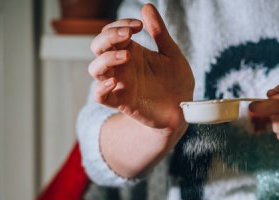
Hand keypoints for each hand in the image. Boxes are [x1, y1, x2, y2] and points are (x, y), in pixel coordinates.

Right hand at [88, 4, 193, 129]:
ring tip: (127, 56)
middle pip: (98, 47)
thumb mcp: (171, 54)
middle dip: (109, 37)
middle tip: (129, 35)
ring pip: (95, 69)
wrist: (183, 110)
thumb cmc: (176, 81)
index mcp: (131, 51)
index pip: (112, 32)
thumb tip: (147, 6)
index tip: (139, 25)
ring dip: (106, 59)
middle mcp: (121, 66)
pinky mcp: (121, 102)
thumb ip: (160, 33)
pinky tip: (115, 82)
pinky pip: (99, 96)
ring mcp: (120, 83)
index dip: (120, 25)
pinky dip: (101, 88)